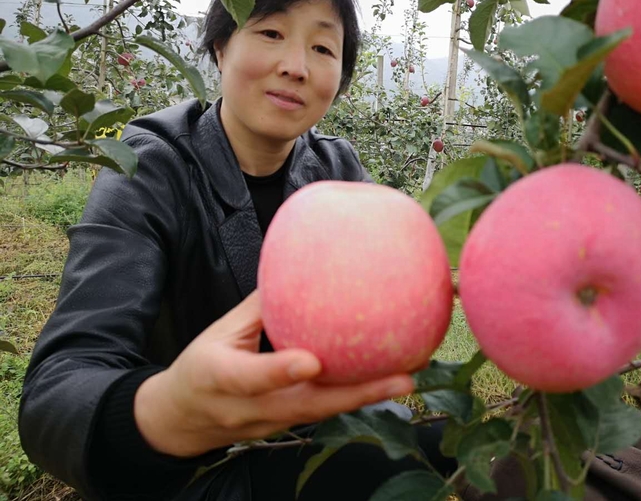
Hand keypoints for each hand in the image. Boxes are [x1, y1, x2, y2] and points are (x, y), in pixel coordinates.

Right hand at [134, 290, 414, 456]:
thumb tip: (300, 265)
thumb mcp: (219, 329)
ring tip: (407, 377)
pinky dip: (354, 399)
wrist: (179, 418)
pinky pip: (322, 414)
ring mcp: (267, 426)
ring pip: (321, 414)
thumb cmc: (201, 365)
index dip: (281, 371)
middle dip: (356, 395)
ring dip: (366, 398)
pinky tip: (387, 381)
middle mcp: (246, 409)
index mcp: (219, 377)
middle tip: (402, 379)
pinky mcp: (283, 429)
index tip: (313, 362)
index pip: (251, 378)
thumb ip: (260, 305)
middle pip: (305, 407)